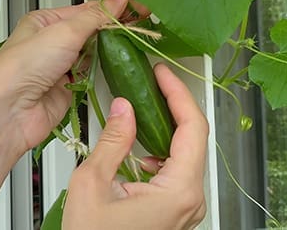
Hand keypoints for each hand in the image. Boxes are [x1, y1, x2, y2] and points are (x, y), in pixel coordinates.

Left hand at [0, 0, 149, 153]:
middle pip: (90, 32)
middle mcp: (49, 44)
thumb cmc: (23, 68)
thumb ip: (96, 15)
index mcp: (43, 22)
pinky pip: (90, 78)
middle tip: (142, 25)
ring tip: (133, 44)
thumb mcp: (64, 32)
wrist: (8, 113)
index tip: (138, 8)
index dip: (112, 7)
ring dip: (110, 51)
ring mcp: (58, 68)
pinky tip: (117, 67)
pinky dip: (102, 74)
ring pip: (92, 55)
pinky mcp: (66, 91)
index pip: (85, 10)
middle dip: (113, 29)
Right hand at [62, 64, 207, 229]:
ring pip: (183, 155)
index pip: (192, 128)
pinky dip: (157, 152)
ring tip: (140, 108)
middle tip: (152, 82)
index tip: (162, 73)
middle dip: (171, 106)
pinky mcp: (174, 212)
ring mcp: (184, 208)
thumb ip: (113, 140)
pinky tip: (136, 146)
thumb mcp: (93, 183)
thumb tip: (123, 108)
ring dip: (163, 129)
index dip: (178, 94)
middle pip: (192, 139)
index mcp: (179, 191)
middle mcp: (190, 200)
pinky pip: (174, 173)